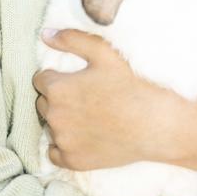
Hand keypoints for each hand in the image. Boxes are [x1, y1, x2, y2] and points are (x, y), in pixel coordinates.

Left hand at [33, 28, 180, 170]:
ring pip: (50, 126)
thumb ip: (72, 40)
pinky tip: (83, 137)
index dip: (58, 78)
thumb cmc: (131, 86)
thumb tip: (45, 34)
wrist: (155, 124)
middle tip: (85, 98)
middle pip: (43, 103)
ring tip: (88, 116)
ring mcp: (63, 141)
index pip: (40, 80)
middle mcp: (54, 116)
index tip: (77, 82)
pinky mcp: (73, 161)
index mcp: (57, 88)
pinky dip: (64, 145)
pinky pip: (55, 152)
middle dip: (58, 99)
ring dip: (61, 121)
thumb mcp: (104, 53)